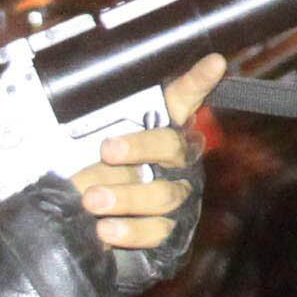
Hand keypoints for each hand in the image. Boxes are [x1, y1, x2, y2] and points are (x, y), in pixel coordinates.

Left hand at [75, 56, 224, 263]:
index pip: (183, 99)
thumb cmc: (93, 176)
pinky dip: (129, 231)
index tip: (213, 63)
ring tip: (92, 200)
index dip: (198, 81)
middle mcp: (176, 162)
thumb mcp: (84, 143)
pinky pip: (157, 231)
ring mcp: (176, 198)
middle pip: (172, 146)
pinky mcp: (169, 233)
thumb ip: (97, 124)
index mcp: (159, 131)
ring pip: (163, 194)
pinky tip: (104, 229)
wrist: (82, 229)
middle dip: (140, 146)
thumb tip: (97, 103)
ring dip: (125, 197)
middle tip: (107, 150)